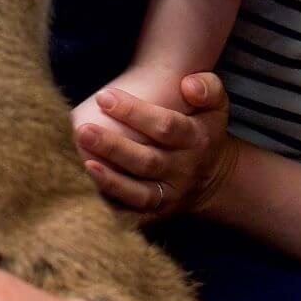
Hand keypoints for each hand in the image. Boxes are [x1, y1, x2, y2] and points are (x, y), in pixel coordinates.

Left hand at [75, 75, 233, 222]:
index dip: (134, 112)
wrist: (214, 177)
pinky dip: (111, 204)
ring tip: (85, 162)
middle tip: (83, 130)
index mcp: (196, 140)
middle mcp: (184, 171)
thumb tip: (187, 85)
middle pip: (147, 161)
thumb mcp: (216, 105)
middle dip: (113, 147)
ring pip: (139, 193)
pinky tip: (90, 188)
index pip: (165, 126)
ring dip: (110, 180)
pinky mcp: (158, 214)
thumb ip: (207, 87)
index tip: (103, 97)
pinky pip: (132, 215)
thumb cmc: (203, 130)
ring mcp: (171, 196)